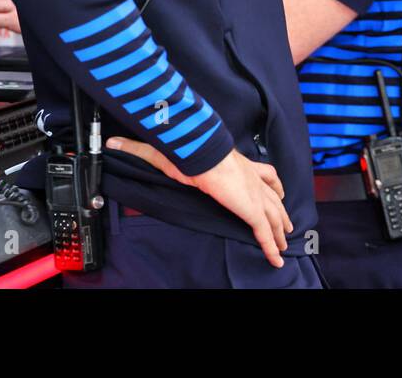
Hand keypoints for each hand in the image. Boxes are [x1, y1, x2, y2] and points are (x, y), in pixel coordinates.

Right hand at [107, 138, 291, 267]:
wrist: (200, 153)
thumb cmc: (188, 150)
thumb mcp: (167, 153)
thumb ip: (141, 149)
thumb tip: (114, 143)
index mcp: (240, 165)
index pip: (264, 173)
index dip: (273, 183)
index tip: (279, 191)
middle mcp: (252, 178)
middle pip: (274, 195)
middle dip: (281, 210)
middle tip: (287, 222)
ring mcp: (254, 194)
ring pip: (274, 216)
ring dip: (280, 231)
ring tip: (284, 242)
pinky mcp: (252, 210)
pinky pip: (265, 233)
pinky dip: (271, 247)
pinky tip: (276, 259)